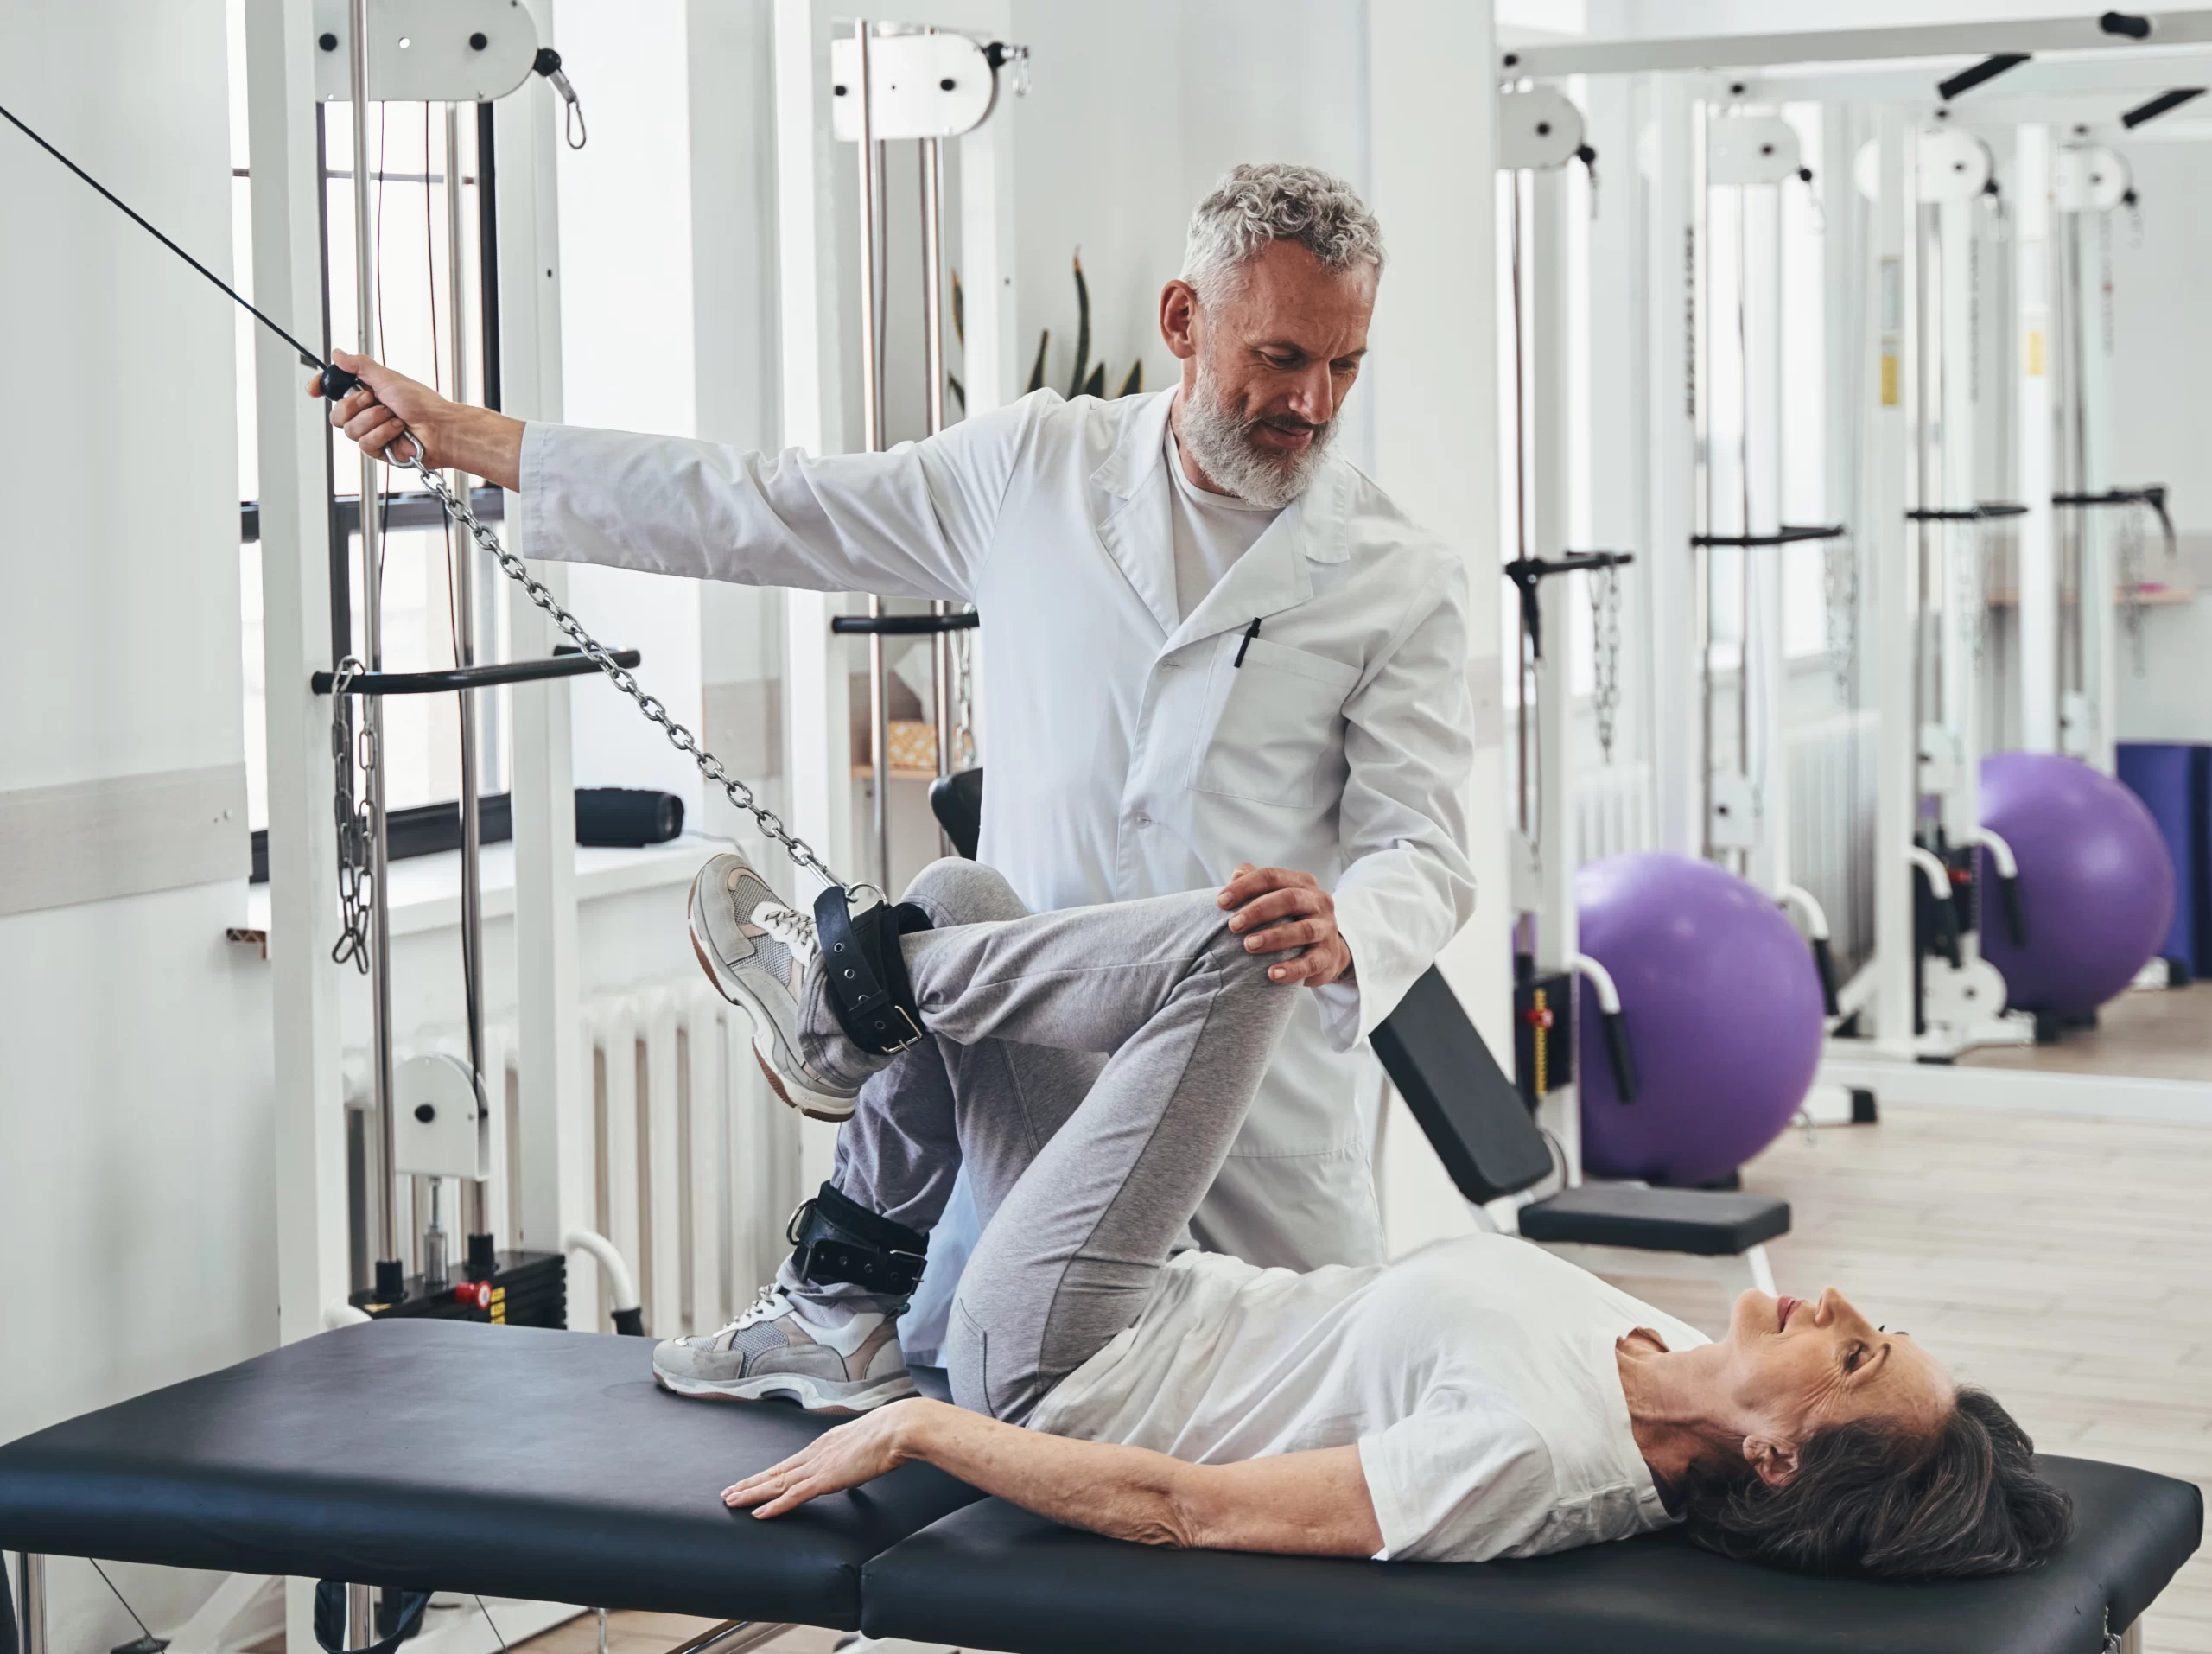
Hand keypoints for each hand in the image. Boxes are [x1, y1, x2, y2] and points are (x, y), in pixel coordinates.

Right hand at [307, 350, 444, 466]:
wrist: (439, 428)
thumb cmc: (422, 403)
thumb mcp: (388, 377)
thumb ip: (360, 365)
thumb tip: (338, 354)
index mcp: (367, 393)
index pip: (334, 390)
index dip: (321, 388)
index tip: (315, 389)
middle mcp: (366, 413)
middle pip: (336, 414)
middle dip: (354, 405)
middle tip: (375, 399)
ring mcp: (371, 432)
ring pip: (349, 430)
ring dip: (374, 420)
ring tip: (394, 416)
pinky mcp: (377, 450)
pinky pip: (364, 443)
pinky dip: (383, 433)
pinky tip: (398, 430)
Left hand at [722, 1398, 936, 1517]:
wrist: (897, 1428)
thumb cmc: (889, 1434)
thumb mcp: (865, 1444)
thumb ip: (853, 1456)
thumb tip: (853, 1465)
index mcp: (824, 1445)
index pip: (789, 1463)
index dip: (768, 1474)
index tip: (752, 1480)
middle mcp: (815, 1453)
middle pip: (775, 1472)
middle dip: (750, 1484)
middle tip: (728, 1493)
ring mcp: (818, 1466)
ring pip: (777, 1483)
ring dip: (752, 1494)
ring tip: (732, 1502)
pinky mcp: (825, 1479)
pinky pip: (793, 1495)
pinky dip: (774, 1506)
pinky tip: (759, 1513)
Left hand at [1217, 864, 1352, 986]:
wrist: (1325, 950)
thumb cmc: (1290, 919)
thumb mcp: (1276, 898)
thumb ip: (1257, 885)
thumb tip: (1236, 874)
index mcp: (1302, 883)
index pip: (1272, 877)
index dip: (1245, 887)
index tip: (1220, 902)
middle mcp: (1318, 902)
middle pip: (1289, 899)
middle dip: (1259, 911)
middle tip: (1233, 925)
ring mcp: (1326, 929)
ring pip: (1303, 930)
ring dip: (1274, 938)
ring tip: (1249, 946)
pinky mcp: (1329, 956)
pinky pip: (1312, 963)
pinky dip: (1292, 969)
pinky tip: (1272, 974)